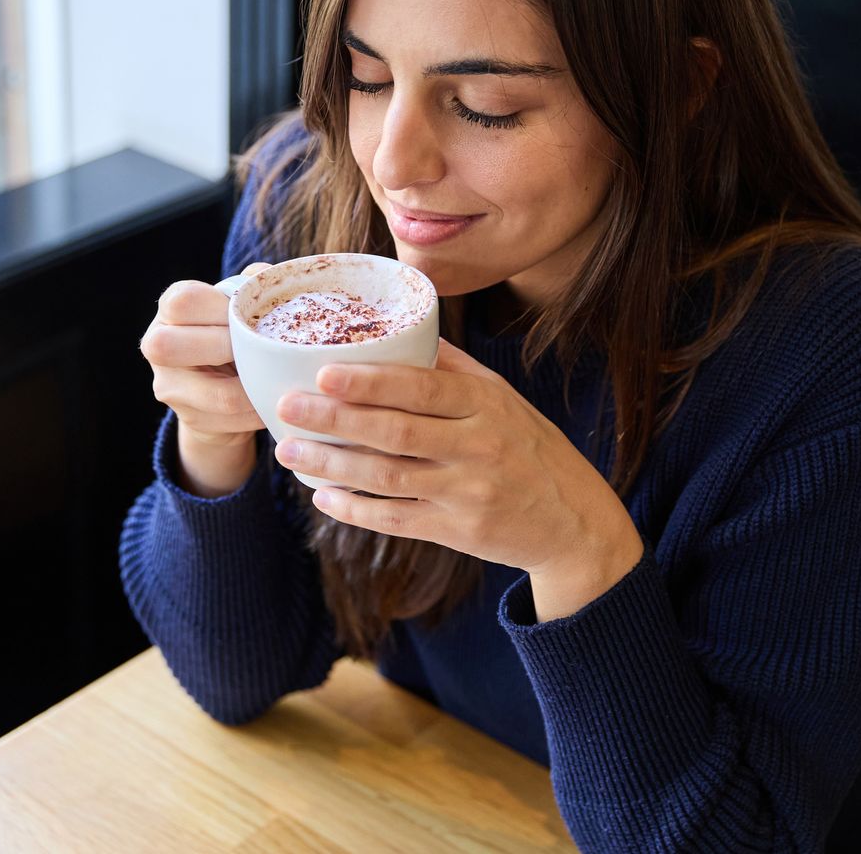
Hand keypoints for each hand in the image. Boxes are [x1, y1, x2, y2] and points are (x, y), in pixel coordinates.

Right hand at [140, 262, 269, 445]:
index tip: (250, 318)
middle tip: (259, 349)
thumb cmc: (234, 331)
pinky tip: (273, 398)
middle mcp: (157, 344)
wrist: (223, 385)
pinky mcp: (189, 417)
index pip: (185, 301)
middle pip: (171, 346)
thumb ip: (251, 288)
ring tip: (278, 378)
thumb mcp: (239, 306)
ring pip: (217, 394)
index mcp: (172, 306)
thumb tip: (266, 274)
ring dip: (257, 387)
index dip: (222, 309)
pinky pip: (233, 418)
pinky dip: (260, 410)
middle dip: (229, 348)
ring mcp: (168, 385)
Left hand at [274, 339, 643, 618]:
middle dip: (336, 420)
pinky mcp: (458, 531)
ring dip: (333, 465)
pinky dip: (356, 509)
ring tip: (289, 451)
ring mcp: (467, 491)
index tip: (324, 372)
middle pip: (396, 432)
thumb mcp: (503, 399)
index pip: (421, 388)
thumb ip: (452, 369)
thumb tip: (401, 329)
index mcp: (486, 404)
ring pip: (388, 477)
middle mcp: (478, 446)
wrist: (572, 519)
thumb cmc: (530, 447)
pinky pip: (397, 519)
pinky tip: (324, 497)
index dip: (370, 382)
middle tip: (287, 407)